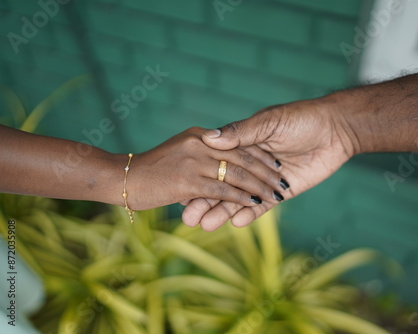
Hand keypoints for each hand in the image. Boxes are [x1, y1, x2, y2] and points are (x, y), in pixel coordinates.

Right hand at [126, 127, 284, 209]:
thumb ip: (203, 149)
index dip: (258, 156)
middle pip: (242, 158)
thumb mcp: (180, 149)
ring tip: (275, 195)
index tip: (275, 166)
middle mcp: (199, 145)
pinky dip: (241, 198)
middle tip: (282, 182)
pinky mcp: (188, 183)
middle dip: (265, 172)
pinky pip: (222, 191)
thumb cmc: (148, 167)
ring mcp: (193, 163)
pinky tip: (255, 204)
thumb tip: (223, 151)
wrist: (117, 176)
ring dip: (258, 186)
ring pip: (236, 175)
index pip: (237, 145)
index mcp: (200, 135)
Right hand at [182, 97, 354, 230]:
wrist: (336, 129)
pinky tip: (236, 223)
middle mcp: (250, 163)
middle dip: (206, 202)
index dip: (199, 178)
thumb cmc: (301, 119)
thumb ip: (241, 132)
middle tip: (189, 219)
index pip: (216, 164)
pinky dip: (250, 214)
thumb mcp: (269, 122)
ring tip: (206, 226)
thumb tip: (209, 138)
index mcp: (243, 143)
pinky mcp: (282, 192)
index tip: (181, 193)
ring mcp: (265, 180)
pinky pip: (263, 207)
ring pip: (240, 199)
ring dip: (224, 212)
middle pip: (223, 185)